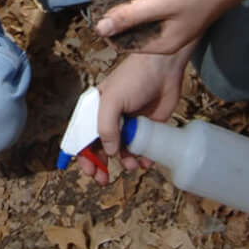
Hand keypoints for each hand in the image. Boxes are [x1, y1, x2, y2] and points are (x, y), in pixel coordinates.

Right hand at [74, 47, 192, 184]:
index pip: (84, 137)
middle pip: (101, 148)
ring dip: (124, 162)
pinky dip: (142, 158)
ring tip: (131, 164)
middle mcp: (111, 119)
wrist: (164, 68)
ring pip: (122, 152)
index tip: (89, 171)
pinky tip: (145, 161)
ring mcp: (129, 124)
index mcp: (95, 110)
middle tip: (104, 181)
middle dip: (101, 166)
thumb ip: (106, 127)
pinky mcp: (147, 128)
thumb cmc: (133, 78)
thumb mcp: (111, 100)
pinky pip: (142, 149)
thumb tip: (110, 152)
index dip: (83, 156)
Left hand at [94, 0, 243, 55]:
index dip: (108, 28)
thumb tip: (98, 30)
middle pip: (132, 32)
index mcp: (163, 44)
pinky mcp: (177, 8)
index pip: (124, 44)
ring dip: (127, 6)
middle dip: (116, 16)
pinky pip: (152, 7)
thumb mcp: (159, 1)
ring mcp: (174, 23)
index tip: (96, 8)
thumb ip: (129, 16)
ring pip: (141, 18)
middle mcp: (167, 37)